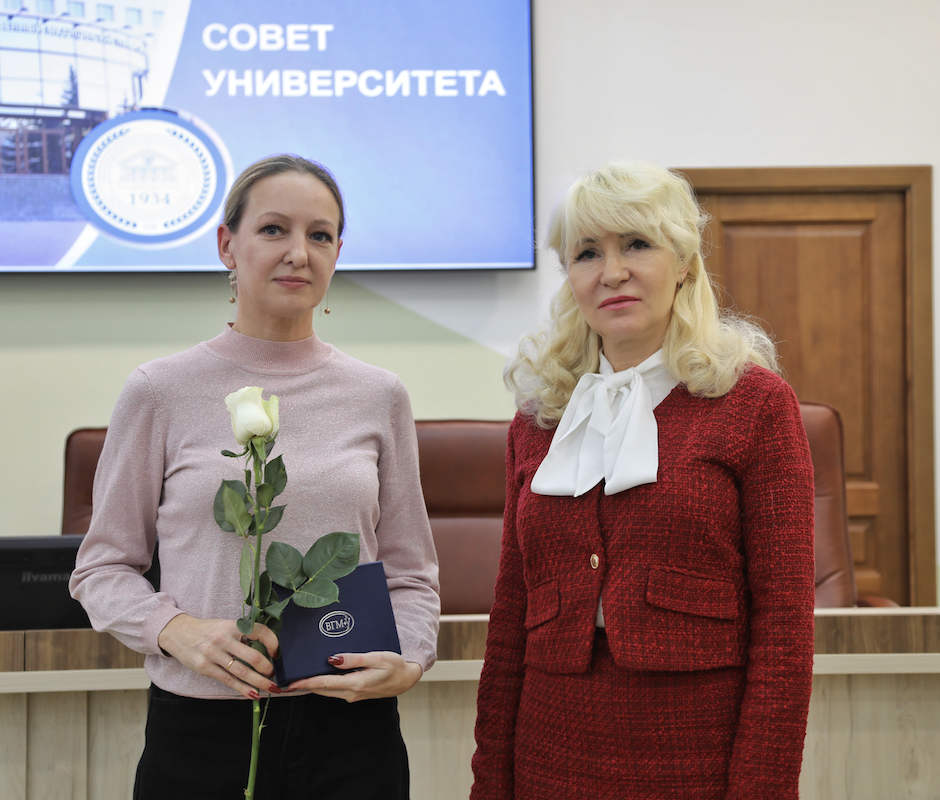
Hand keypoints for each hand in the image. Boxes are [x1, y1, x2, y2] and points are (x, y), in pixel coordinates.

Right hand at [157, 614, 281, 699]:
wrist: (178, 633)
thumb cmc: (208, 630)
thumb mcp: (225, 625)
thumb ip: (242, 634)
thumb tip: (265, 649)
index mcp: (232, 626)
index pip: (259, 631)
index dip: (272, 643)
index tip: (277, 653)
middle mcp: (224, 639)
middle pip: (253, 656)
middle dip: (267, 668)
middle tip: (274, 675)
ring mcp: (213, 654)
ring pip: (242, 672)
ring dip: (259, 682)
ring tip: (270, 688)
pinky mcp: (205, 668)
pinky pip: (228, 681)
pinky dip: (243, 689)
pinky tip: (253, 694)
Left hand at [287, 651, 421, 701]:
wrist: (407, 679)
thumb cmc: (394, 665)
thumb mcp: (377, 657)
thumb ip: (354, 659)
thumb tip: (332, 659)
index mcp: (355, 684)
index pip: (324, 684)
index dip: (305, 683)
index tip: (290, 684)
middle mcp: (351, 693)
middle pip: (321, 690)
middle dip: (303, 686)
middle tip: (285, 681)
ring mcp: (353, 695)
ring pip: (326, 691)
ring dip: (312, 686)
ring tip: (296, 678)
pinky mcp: (355, 693)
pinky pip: (334, 690)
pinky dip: (322, 685)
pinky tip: (317, 677)